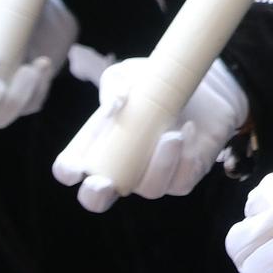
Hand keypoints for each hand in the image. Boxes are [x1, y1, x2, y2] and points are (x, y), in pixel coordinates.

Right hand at [53, 57, 248, 212]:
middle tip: (104, 184)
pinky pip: (180, 181)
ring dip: (158, 166)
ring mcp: (152, 175)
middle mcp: (121, 167)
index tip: (76, 167)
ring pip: (148, 189)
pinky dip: (184, 161)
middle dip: (96, 196)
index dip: (67, 171)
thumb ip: (115, 83)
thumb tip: (117, 101)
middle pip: (98, 198)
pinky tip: (189, 130)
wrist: (204, 84)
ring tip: (172, 136)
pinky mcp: (185, 175)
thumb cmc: (158, 81)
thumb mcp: (130, 74)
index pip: (70, 168)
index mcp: (97, 145)